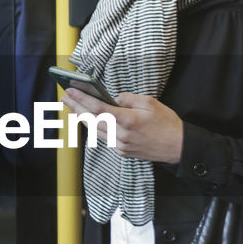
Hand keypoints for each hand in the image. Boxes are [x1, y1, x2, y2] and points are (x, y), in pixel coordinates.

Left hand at [63, 88, 184, 163]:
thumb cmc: (167, 123)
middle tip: (64, 98)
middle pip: (92, 120)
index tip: (71, 91)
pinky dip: (95, 128)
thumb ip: (129, 98)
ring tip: (73, 108)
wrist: (178, 147)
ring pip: (96, 131)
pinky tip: (90, 121)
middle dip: (76, 108)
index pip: (98, 108)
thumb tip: (114, 98)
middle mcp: (122, 135)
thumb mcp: (151, 102)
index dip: (82, 99)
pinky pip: (105, 138)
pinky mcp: (123, 152)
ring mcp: (121, 146)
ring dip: (82, 119)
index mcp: (128, 120)